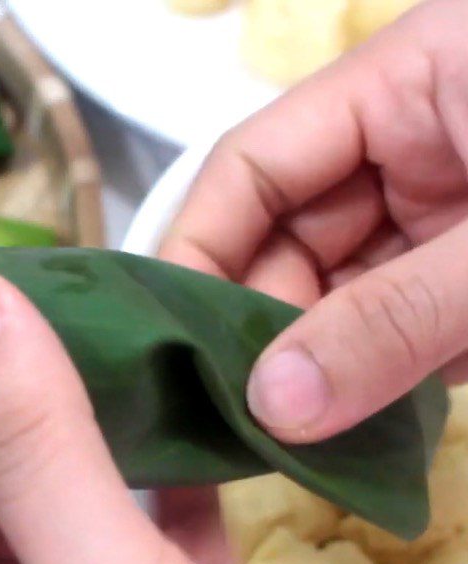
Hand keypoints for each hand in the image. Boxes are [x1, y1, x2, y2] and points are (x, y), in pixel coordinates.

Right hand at [160, 0, 467, 442]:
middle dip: (253, 324)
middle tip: (231, 416)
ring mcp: (435, 217)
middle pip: (281, 236)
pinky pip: (384, 331)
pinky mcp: (463, 282)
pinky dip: (363, 383)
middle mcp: (406, 146)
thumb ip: (398, 321)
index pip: (252, 163)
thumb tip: (274, 410)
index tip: (166, 339)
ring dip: (307, 366)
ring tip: (282, 439)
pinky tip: (344, 434)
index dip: (196, 246)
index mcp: (408, 82)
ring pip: (327, 294)